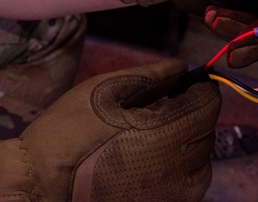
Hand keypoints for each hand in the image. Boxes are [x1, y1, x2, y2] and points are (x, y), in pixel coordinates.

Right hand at [0, 59, 220, 201]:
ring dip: (180, 140)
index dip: (194, 86)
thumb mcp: (107, 89)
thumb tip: (183, 67)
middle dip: (185, 113)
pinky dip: (171, 164)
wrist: (46, 183)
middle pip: (206, 128)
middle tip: (146, 110)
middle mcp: (189, 166)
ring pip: (198, 155)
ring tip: (140, 136)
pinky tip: (139, 159)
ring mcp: (181, 193)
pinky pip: (184, 178)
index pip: (211, 100)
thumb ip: (153, 75)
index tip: (172, 84)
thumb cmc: (73, 130)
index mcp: (174, 131)